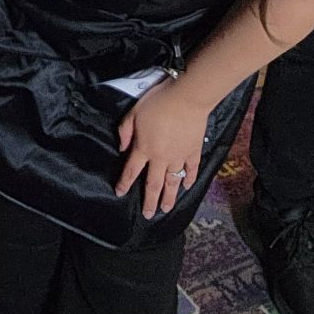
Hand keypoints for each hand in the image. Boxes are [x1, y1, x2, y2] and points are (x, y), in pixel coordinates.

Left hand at [114, 76, 209, 218]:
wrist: (187, 98)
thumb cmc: (158, 102)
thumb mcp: (134, 112)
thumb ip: (125, 131)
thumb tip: (122, 148)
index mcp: (144, 148)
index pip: (131, 170)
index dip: (124, 183)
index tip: (120, 193)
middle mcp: (161, 158)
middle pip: (153, 184)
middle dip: (149, 201)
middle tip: (148, 215)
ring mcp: (179, 156)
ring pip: (173, 182)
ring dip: (169, 197)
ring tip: (166, 209)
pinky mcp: (194, 151)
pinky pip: (191, 169)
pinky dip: (189, 179)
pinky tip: (187, 186)